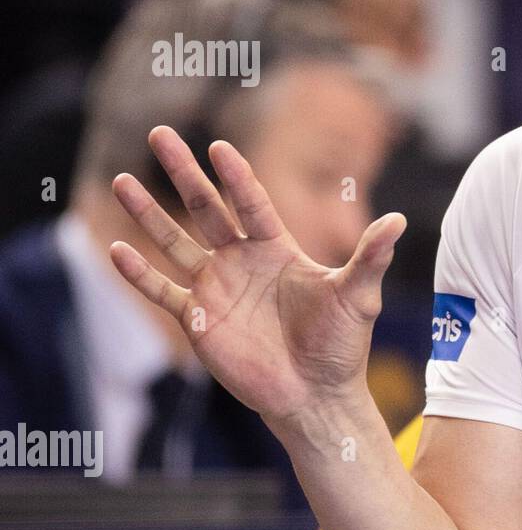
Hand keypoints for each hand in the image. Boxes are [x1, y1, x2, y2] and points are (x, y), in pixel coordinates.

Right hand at [108, 126, 405, 422]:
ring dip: (149, 213)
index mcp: (277, 248)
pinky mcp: (199, 320)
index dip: (236, 176)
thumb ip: (370, 256)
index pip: (251, 202)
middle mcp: (242, 261)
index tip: (219, 146)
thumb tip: (398, 220)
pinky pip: (162, 292)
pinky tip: (116, 249)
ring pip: (175, 242)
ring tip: (121, 180)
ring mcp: (217, 288)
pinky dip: (138, 274)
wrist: (316, 395)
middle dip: (183, 172)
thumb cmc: (340, 345)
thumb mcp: (359, 296)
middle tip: (160, 134)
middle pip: (206, 208)